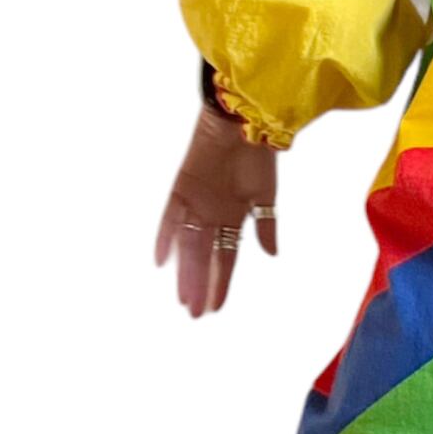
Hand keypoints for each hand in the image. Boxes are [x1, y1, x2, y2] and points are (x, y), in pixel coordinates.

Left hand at [154, 107, 279, 317]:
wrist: (246, 121)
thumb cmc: (259, 154)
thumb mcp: (266, 195)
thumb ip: (266, 226)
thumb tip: (271, 254)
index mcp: (232, 217)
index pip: (224, 258)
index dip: (219, 283)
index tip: (215, 307)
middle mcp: (212, 214)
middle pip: (203, 257)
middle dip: (200, 285)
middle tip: (194, 312)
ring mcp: (197, 203)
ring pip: (188, 244)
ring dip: (186, 270)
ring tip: (184, 297)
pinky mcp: (183, 187)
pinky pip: (171, 216)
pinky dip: (165, 236)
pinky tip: (161, 260)